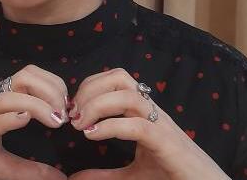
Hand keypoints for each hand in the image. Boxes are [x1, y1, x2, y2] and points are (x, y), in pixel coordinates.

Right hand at [0, 64, 68, 179]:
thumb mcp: (0, 167)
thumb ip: (28, 170)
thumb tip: (58, 176)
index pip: (31, 78)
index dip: (54, 86)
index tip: (66, 109)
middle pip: (25, 75)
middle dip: (51, 88)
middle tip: (63, 114)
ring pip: (10, 93)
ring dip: (38, 102)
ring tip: (54, 120)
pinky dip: (9, 116)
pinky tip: (25, 120)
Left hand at [67, 68, 229, 179]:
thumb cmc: (173, 177)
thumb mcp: (133, 175)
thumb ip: (105, 174)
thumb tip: (74, 177)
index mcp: (145, 112)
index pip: (116, 78)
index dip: (90, 86)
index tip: (73, 108)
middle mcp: (153, 111)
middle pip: (120, 77)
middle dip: (91, 88)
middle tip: (74, 114)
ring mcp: (162, 125)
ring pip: (128, 95)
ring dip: (98, 104)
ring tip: (81, 124)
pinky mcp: (167, 144)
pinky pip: (137, 126)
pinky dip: (111, 127)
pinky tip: (93, 137)